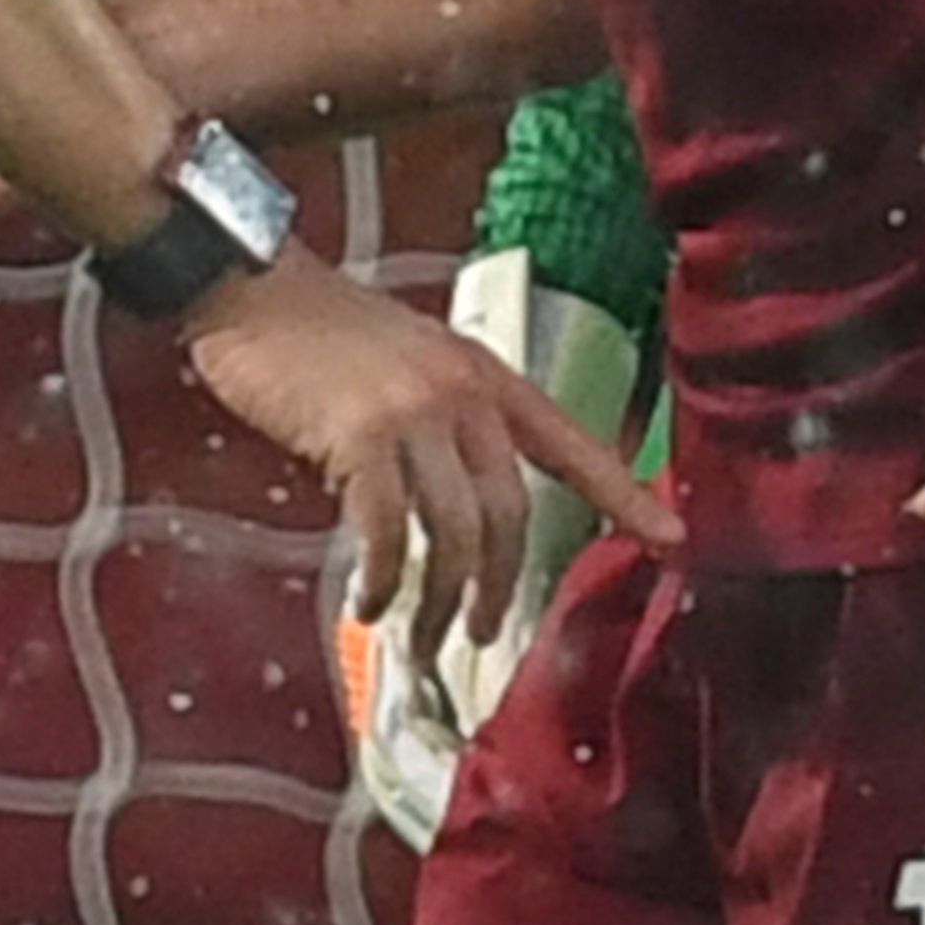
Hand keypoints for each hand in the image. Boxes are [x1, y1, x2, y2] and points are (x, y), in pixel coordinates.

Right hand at [189, 254, 674, 646]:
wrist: (254, 288)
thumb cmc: (322, 333)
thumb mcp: (411, 363)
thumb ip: (447, 422)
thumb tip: (459, 510)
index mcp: (486, 375)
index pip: (573, 443)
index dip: (623, 495)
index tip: (671, 539)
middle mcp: (463, 393)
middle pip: (508, 511)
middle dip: (497, 586)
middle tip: (481, 633)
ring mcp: (412, 412)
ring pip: (453, 531)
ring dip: (439, 599)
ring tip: (422, 636)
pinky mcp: (358, 436)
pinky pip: (385, 529)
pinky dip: (381, 579)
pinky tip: (369, 601)